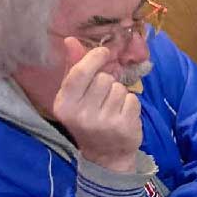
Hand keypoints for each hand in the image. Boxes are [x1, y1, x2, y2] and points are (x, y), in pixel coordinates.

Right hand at [53, 38, 141, 172]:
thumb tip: (71, 40)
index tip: (104, 53)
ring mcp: (103, 123)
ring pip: (119, 88)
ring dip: (119, 94)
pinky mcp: (123, 127)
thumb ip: (74, 67)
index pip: (81, 72)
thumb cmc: (88, 118)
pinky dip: (130, 104)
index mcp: (64, 105)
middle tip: (103, 97)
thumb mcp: (75, 96)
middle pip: (104, 78)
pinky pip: (133, 100)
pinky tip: (122, 115)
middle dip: (107, 82)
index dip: (94, 58)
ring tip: (112, 108)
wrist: (105, 156)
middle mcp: (81, 115)